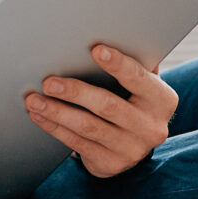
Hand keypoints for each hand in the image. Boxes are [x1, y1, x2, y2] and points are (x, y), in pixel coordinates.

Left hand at [25, 44, 176, 177]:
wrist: (134, 144)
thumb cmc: (132, 100)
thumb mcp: (140, 85)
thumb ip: (131, 64)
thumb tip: (104, 34)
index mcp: (163, 100)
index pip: (138, 79)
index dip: (117, 64)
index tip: (95, 50)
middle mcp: (151, 127)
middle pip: (108, 106)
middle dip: (75, 92)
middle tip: (49, 82)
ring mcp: (132, 149)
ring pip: (88, 127)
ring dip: (57, 112)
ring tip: (35, 100)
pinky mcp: (111, 164)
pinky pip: (77, 143)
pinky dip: (55, 128)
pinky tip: (39, 116)